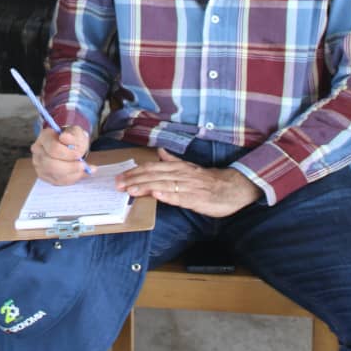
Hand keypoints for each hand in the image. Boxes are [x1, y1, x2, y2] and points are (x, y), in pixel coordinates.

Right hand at [31, 125, 93, 185]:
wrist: (69, 145)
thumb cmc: (72, 138)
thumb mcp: (77, 133)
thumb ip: (73, 135)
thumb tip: (64, 138)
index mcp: (44, 136)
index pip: (53, 149)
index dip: (68, 154)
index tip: (79, 155)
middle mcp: (37, 150)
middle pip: (51, 165)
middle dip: (70, 167)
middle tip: (83, 166)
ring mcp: (38, 164)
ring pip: (53, 175)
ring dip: (72, 174)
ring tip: (83, 170)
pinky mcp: (43, 175)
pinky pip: (56, 182)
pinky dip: (70, 179)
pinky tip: (78, 174)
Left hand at [116, 148, 260, 217]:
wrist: (232, 188)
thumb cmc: (208, 180)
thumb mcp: (189, 168)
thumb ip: (173, 161)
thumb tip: (159, 152)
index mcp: (177, 167)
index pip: (151, 168)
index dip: (134, 172)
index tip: (120, 177)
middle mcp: (180, 175)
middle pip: (153, 175)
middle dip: (134, 180)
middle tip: (118, 185)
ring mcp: (187, 187)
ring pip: (163, 185)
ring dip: (145, 187)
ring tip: (130, 190)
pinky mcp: (196, 199)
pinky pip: (180, 197)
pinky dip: (167, 196)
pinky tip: (156, 195)